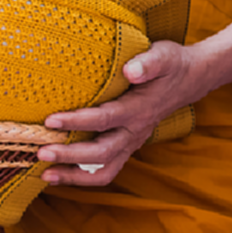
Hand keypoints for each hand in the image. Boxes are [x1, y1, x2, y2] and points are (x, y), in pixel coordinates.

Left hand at [38, 18, 231, 185]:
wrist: (190, 79)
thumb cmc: (170, 64)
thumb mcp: (163, 55)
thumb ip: (149, 63)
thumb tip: (131, 70)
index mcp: (138, 109)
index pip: (104, 119)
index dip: (77, 122)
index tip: (50, 120)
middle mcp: (134, 131)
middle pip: (101, 152)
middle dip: (70, 155)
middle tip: (40, 152)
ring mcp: (131, 143)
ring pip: (104, 169)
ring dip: (74, 175)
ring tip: (45, 175)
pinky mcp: (126, 147)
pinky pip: (105, 170)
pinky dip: (82, 177)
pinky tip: (57, 175)